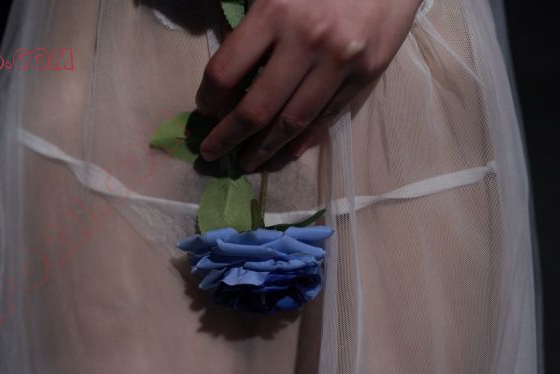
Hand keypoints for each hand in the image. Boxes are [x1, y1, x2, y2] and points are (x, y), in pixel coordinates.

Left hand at [197, 0, 421, 170]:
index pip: (226, 71)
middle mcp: (306, 41)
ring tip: (247, 162)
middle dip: (228, 137)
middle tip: (211, 152)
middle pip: (257, 108)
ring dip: (265, 149)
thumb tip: (227, 75)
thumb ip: (252, 25)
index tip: (204, 109)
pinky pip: (327, 117)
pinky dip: (303, 140)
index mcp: (274, 12)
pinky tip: (286, 152)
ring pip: (293, 121)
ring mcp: (339, 62)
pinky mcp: (365, 75)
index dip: (208, 98)